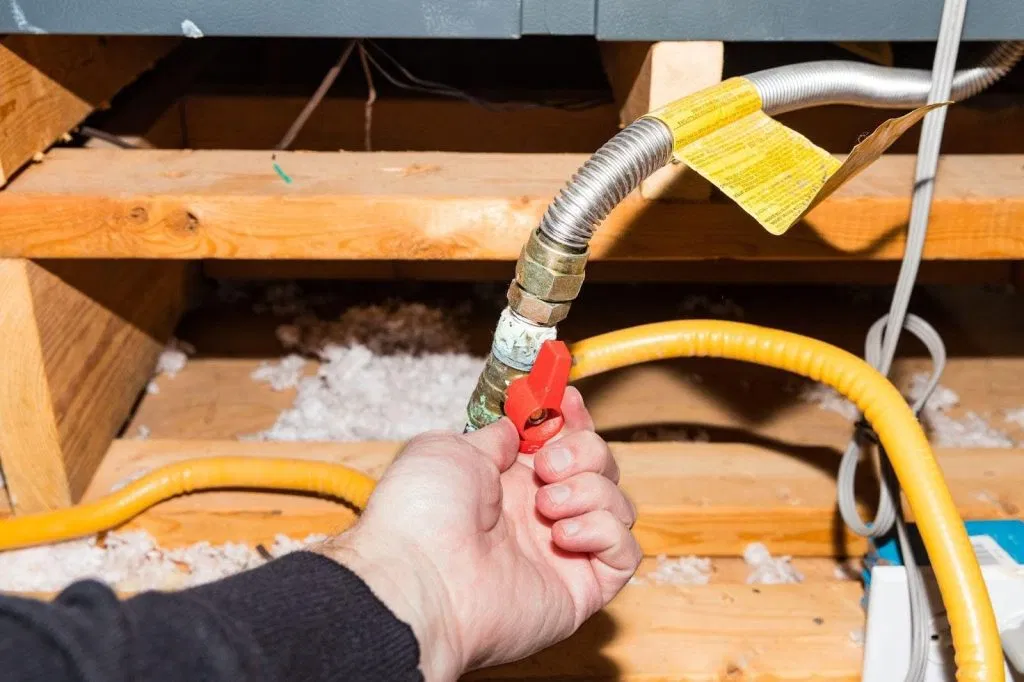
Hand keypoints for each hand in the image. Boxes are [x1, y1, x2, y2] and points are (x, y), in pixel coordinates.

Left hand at [316, 387, 639, 680]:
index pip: (563, 443)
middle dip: (585, 451)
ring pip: (618, 505)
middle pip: (600, 468)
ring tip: (547, 505)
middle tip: (546, 466)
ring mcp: (563, 553)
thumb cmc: (421, 513)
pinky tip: (563, 534)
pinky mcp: (582, 589)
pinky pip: (626, 552)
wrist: (420, 577)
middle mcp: (539, 516)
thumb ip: (495, 437)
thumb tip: (516, 427)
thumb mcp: (450, 448)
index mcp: (508, 482)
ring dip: (590, 491)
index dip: (574, 419)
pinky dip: (604, 532)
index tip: (569, 400)